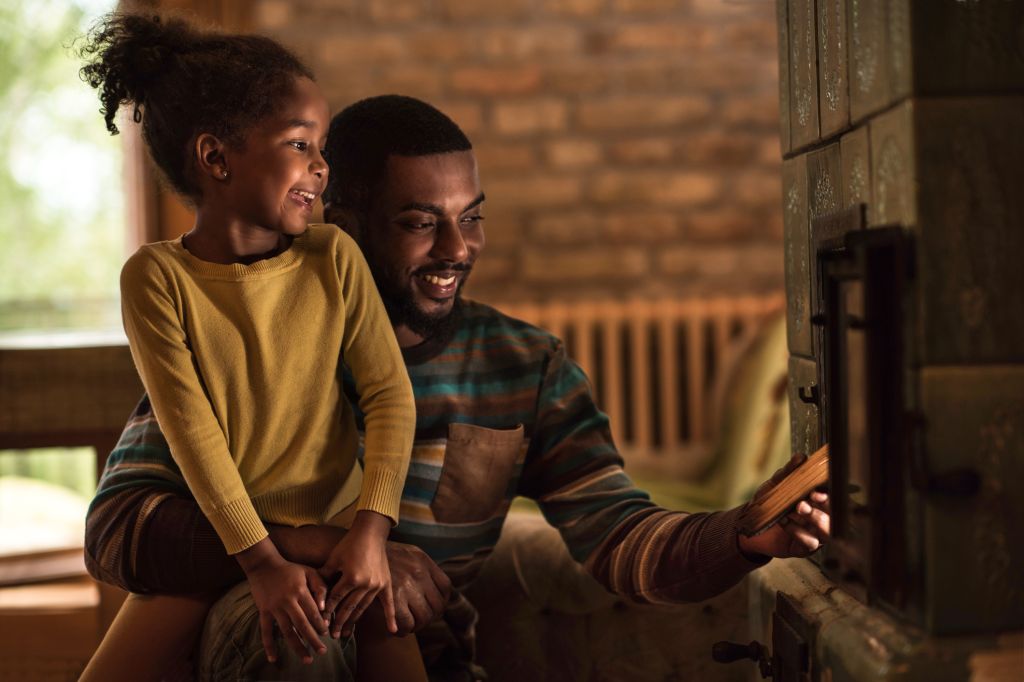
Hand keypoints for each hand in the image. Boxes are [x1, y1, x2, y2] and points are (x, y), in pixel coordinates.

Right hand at [236, 538, 328, 663]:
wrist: (264, 565)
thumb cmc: (290, 569)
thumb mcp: (309, 571)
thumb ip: (320, 587)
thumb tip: (324, 608)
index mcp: (300, 591)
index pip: (313, 612)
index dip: (320, 624)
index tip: (326, 634)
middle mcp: (288, 601)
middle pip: (302, 625)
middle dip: (313, 640)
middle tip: (322, 652)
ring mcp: (274, 608)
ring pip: (287, 631)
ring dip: (297, 646)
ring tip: (307, 659)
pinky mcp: (263, 612)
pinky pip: (265, 631)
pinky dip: (269, 645)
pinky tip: (273, 658)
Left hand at [320, 510, 394, 637]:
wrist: (371, 533)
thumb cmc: (349, 544)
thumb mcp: (334, 558)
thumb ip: (324, 575)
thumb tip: (312, 590)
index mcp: (351, 577)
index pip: (336, 599)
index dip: (327, 611)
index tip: (321, 623)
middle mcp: (365, 584)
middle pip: (348, 607)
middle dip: (339, 622)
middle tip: (331, 636)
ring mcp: (376, 585)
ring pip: (362, 607)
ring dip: (354, 621)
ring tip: (345, 633)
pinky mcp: (385, 583)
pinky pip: (388, 602)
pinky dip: (391, 616)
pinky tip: (393, 630)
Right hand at [381, 541, 450, 636]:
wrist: (360, 550)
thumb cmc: (382, 555)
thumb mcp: (408, 553)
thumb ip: (422, 567)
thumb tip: (435, 588)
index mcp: (423, 561)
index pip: (445, 587)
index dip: (442, 602)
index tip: (435, 608)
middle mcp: (419, 573)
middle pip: (437, 606)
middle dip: (430, 617)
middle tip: (420, 620)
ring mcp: (407, 585)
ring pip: (424, 616)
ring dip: (418, 625)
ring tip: (409, 626)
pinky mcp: (394, 597)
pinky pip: (407, 622)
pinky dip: (405, 630)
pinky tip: (399, 630)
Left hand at [738, 454, 830, 558]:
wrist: (751, 523)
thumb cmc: (770, 502)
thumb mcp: (777, 484)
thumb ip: (789, 472)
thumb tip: (801, 457)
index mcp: (819, 502)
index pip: (834, 497)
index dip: (831, 494)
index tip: (818, 491)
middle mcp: (822, 519)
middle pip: (836, 515)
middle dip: (824, 507)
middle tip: (807, 500)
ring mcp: (815, 535)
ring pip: (828, 532)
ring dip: (815, 519)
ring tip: (798, 509)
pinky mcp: (804, 549)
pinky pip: (810, 543)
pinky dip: (798, 531)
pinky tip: (785, 522)